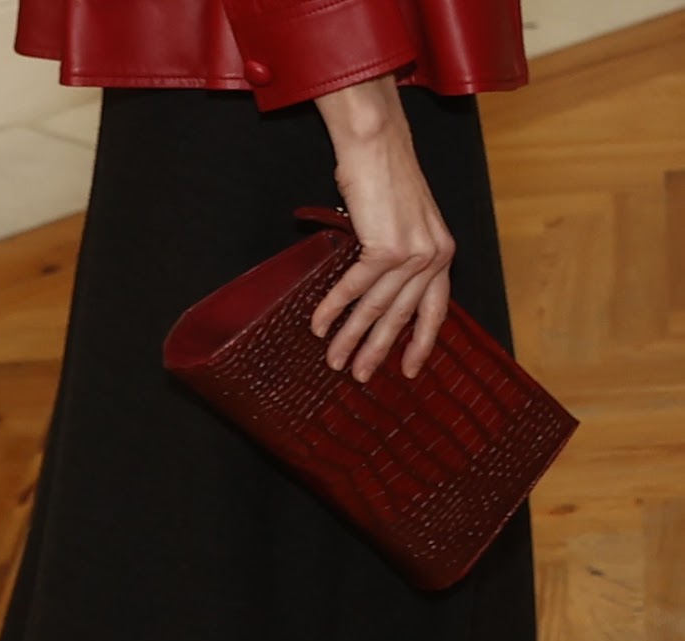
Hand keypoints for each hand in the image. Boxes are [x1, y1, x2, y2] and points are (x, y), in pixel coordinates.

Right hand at [311, 74, 454, 382]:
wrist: (378, 143)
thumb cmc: (386, 178)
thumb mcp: (406, 224)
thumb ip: (401, 260)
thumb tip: (377, 293)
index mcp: (442, 254)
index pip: (433, 311)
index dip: (419, 343)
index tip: (408, 369)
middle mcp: (434, 258)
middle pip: (401, 317)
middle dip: (377, 350)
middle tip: (360, 376)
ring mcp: (413, 254)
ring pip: (376, 308)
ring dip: (351, 337)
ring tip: (335, 360)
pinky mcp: (388, 248)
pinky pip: (355, 288)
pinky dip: (333, 308)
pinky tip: (319, 324)